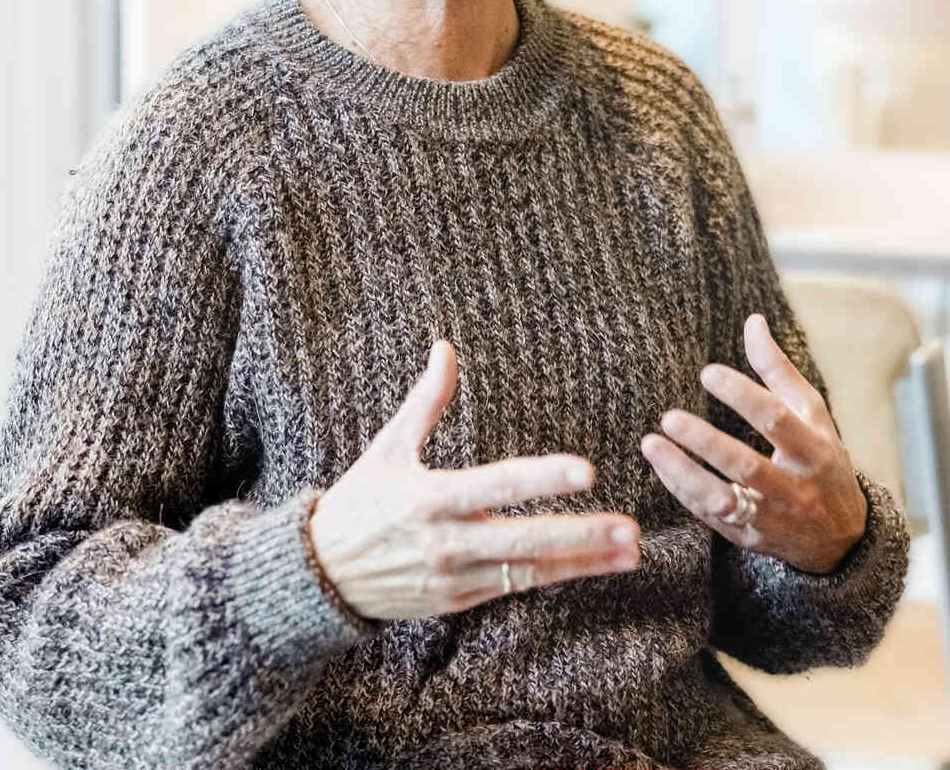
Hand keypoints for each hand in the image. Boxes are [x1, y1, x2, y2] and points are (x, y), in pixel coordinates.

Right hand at [308, 340, 640, 621]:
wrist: (320, 575)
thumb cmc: (358, 502)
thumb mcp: (386, 448)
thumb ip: (424, 402)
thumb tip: (446, 348)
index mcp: (429, 497)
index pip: (498, 485)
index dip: (543, 478)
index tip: (586, 472)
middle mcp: (445, 541)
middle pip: (524, 540)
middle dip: (580, 534)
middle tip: (629, 528)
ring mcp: (453, 577)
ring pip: (528, 572)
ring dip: (582, 563)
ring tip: (630, 553)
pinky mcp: (457, 602)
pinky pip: (514, 590)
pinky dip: (555, 578)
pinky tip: (594, 567)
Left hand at [639, 313, 868, 573]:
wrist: (842, 538)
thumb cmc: (822, 460)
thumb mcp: (813, 415)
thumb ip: (779, 370)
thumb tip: (752, 321)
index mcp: (815, 451)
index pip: (777, 420)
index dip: (742, 395)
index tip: (706, 373)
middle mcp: (795, 489)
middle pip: (747, 466)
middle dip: (706, 442)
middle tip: (669, 417)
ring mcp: (771, 519)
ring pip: (722, 500)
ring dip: (683, 473)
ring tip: (651, 443)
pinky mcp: (748, 539)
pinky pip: (709, 516)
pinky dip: (682, 490)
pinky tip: (661, 464)